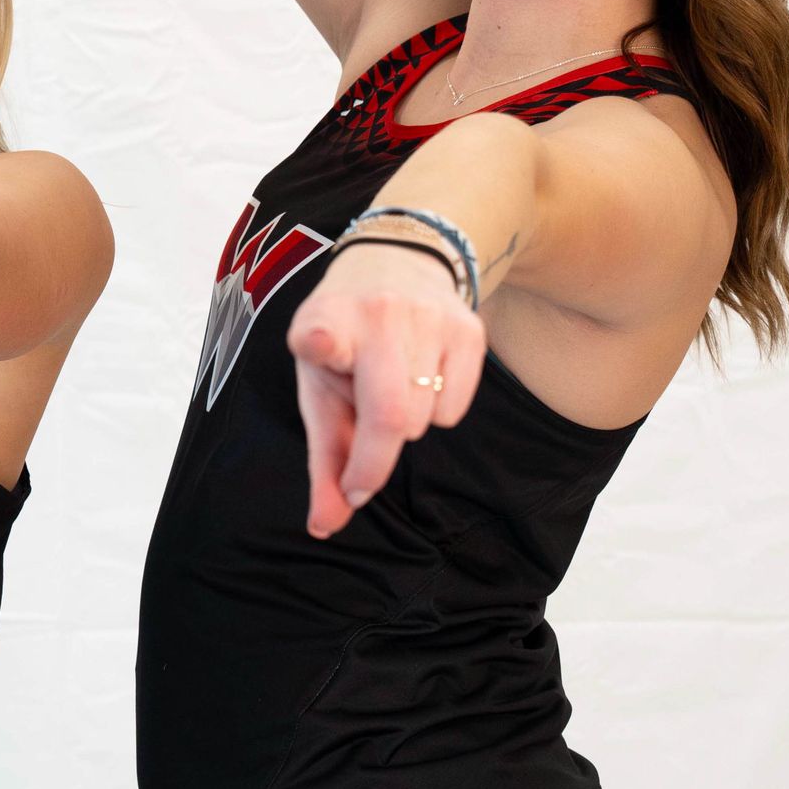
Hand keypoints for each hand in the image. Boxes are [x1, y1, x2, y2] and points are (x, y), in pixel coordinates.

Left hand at [285, 242, 487, 538]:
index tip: (321, 345)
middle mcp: (375, 312)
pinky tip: (422, 376)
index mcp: (323, 322)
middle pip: (389, 413)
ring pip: (423, 419)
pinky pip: (455, 409)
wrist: (395, 262)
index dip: (323, 344)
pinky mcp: (468, 327)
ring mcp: (427, 316)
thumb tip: (325, 526)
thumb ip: (323, 461)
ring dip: (406, 426)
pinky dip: (437, 412)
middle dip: (373, 462)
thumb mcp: (320, 389)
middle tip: (361, 476)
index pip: (324, 334)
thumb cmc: (345, 343)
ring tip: (390, 389)